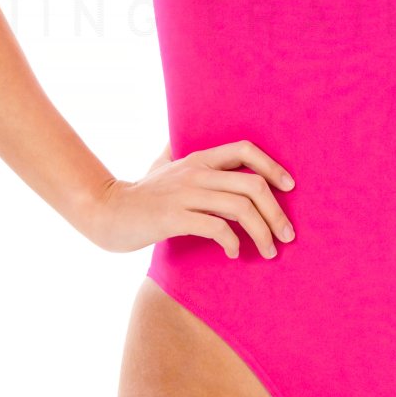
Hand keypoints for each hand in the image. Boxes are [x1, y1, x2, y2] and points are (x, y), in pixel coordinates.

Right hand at [82, 140, 297, 258]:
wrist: (106, 212)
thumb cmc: (140, 194)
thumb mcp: (162, 166)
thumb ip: (178, 154)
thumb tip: (182, 142)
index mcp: (198, 159)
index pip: (244, 150)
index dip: (272, 166)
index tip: (289, 187)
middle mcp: (195, 172)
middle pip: (252, 184)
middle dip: (277, 212)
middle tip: (287, 236)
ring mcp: (184, 194)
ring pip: (240, 208)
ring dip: (262, 232)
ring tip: (269, 251)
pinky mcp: (173, 217)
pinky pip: (216, 227)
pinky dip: (232, 243)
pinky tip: (234, 254)